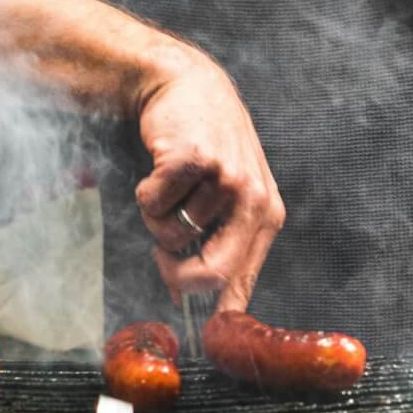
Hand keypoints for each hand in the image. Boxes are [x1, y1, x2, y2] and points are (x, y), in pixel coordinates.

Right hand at [132, 48, 285, 312]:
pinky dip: (145, 193)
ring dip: (157, 217)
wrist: (188, 84)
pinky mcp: (193, 160)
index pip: (243, 280)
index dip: (218, 309)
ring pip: (172, 235)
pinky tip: (160, 168)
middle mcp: (253, 198)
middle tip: (162, 259)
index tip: (202, 328)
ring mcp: (225, 178)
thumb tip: (191, 301)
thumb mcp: (228, 195)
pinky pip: (152, 204)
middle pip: (213, 273)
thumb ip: (218, 244)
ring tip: (170, 186)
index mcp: (267, 214)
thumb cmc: (206, 143)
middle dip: (178, 276)